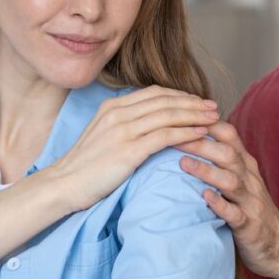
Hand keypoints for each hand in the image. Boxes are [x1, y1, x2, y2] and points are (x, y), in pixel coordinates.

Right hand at [54, 86, 219, 211]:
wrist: (64, 184)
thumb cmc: (85, 166)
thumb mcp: (102, 135)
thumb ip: (123, 124)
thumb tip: (147, 123)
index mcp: (112, 107)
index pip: (154, 93)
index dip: (180, 95)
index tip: (197, 101)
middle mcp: (118, 113)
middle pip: (165, 101)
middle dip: (193, 102)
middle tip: (214, 106)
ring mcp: (123, 130)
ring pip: (168, 115)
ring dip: (195, 115)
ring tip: (214, 119)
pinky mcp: (128, 150)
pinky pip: (165, 136)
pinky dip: (186, 133)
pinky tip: (201, 134)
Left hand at [178, 120, 278, 276]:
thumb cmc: (252, 210)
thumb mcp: (240, 180)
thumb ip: (220, 162)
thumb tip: (187, 140)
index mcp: (245, 165)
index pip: (229, 135)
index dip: (207, 122)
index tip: (181, 115)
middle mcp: (249, 178)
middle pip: (227, 153)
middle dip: (200, 143)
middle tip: (173, 137)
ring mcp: (251, 201)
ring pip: (231, 180)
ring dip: (207, 171)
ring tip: (183, 164)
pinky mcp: (249, 225)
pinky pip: (235, 213)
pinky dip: (220, 204)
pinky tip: (205, 198)